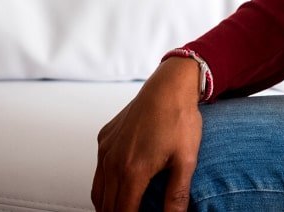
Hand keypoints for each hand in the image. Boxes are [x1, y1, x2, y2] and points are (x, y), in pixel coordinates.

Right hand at [92, 57, 203, 211]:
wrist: (170, 85)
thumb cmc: (180, 119)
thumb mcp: (186, 160)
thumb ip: (177, 195)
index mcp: (132, 171)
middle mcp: (112, 161)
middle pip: (106, 206)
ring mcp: (105, 149)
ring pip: (97, 191)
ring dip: (109, 204)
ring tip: (126, 207)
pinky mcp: (104, 138)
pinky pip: (98, 170)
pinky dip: (105, 184)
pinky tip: (121, 184)